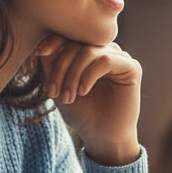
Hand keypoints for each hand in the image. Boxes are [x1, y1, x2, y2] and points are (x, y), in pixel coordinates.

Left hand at [37, 35, 140, 165]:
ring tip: (69, 96)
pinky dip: (89, 75)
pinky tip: (83, 92)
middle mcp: (106, 50)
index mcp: (90, 52)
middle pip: (78, 43)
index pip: (71, 36)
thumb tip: (45, 45)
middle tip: (52, 92)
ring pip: (89, 51)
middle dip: (61, 67)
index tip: (40, 54)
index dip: (55, 41)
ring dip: (73, 74)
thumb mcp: (60, 85)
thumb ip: (53, 64)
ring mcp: (120, 57)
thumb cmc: (82, 113)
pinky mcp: (131, 68)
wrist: (101, 137)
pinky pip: (105, 60)